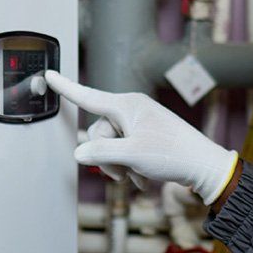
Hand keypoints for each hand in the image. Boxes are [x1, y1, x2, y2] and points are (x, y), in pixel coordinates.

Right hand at [44, 70, 238, 204]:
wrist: (203, 166)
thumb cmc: (172, 154)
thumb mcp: (131, 155)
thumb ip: (101, 153)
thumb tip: (79, 153)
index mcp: (126, 105)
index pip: (88, 96)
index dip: (66, 88)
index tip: (48, 75)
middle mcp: (131, 110)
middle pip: (98, 133)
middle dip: (106, 157)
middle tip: (124, 172)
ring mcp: (139, 124)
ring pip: (110, 146)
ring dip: (119, 165)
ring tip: (137, 176)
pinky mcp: (145, 137)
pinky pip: (124, 152)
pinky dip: (130, 167)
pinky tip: (144, 177)